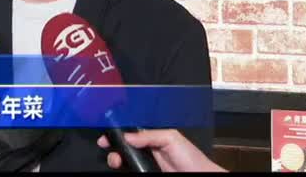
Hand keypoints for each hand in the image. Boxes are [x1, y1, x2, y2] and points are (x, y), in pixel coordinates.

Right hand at [97, 129, 225, 172]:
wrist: (199, 176)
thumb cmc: (192, 158)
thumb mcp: (170, 137)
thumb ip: (148, 135)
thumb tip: (128, 135)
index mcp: (153, 137)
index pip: (131, 132)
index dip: (118, 132)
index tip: (107, 135)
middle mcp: (148, 149)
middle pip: (124, 146)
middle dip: (113, 146)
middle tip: (107, 147)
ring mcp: (146, 163)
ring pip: (125, 159)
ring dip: (116, 158)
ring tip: (115, 161)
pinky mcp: (146, 173)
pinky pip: (131, 170)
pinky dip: (123, 168)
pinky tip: (121, 166)